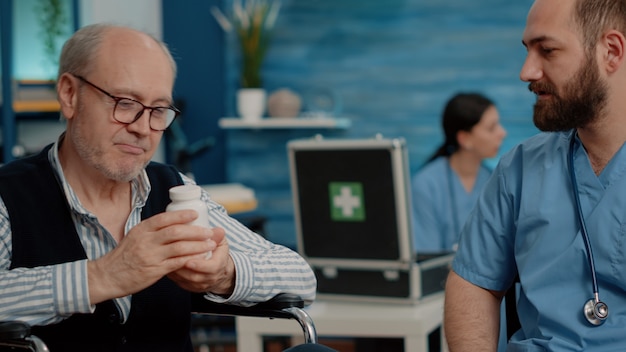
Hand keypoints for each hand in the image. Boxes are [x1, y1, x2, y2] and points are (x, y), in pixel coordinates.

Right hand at [87, 209, 213, 303]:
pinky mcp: (154, 270)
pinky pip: (177, 263)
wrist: (107, 276)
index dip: (181, 215)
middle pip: (176, 232)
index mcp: (142, 229)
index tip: (195, 213)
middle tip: (209, 231)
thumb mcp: (134, 237)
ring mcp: (150, 256)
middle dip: (196, 231)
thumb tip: (172, 222)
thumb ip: (152, 230)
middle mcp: (146, 241)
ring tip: (210, 244)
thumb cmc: (124, 256)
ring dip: (198, 245)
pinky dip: (191, 259)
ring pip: (180, 247)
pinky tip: (200, 257)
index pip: (164, 218)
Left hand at [167, 227, 235, 295]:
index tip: (189, 261)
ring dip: (175, 271)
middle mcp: (210, 278)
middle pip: (196, 276)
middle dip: (183, 269)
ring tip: (167, 259)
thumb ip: (217, 236)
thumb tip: (218, 230)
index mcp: (219, 265)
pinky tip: (166, 264)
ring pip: (185, 280)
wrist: (217, 270)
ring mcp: (199, 284)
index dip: (200, 265)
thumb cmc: (217, 252)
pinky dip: (172, 274)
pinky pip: (179, 282)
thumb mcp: (220, 242)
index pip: (211, 268)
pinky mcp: (189, 286)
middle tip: (172, 259)